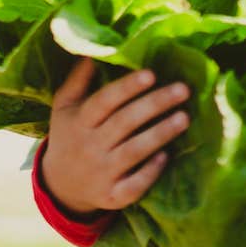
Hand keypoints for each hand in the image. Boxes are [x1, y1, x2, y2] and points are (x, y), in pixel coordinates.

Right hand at [41, 57, 190, 216]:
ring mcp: (101, 174)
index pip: (104, 101)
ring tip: (185, 118)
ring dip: (160, 134)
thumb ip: (79, 79)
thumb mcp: (65, 106)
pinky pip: (133, 186)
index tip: (152, 73)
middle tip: (183, 89)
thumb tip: (95, 50)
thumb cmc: (70, 135)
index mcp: (79, 121)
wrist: (61, 186)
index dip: (127, 88)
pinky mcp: (112, 196)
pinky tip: (166, 156)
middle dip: (155, 104)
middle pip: (124, 123)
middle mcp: (89, 147)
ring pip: (133, 152)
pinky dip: (150, 173)